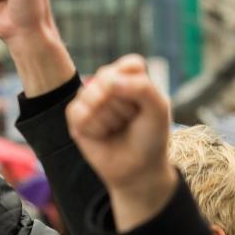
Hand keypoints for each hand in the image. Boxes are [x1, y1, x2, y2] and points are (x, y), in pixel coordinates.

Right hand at [66, 54, 178, 231]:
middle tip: (129, 121)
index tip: (145, 107)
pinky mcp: (76, 116)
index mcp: (131, 75)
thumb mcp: (158, 109)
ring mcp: (90, 98)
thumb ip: (142, 87)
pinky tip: (101, 135)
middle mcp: (108, 83)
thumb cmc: (150, 138)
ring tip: (115, 129)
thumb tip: (108, 83)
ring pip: (91, 96)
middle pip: (109, 80)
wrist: (137, 170)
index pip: (130, 65)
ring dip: (108, 119)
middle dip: (123, 107)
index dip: (138, 89)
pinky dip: (93, 128)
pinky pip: (78, 112)